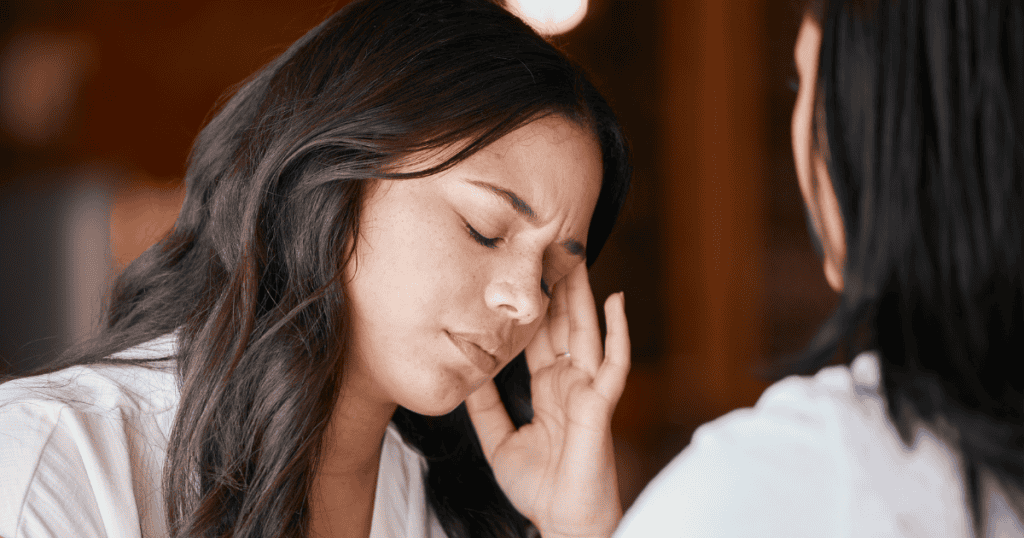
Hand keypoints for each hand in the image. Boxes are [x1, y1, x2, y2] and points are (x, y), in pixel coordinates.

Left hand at [465, 263, 629, 537]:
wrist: (562, 522)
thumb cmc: (538, 486)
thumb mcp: (498, 440)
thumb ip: (484, 405)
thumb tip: (466, 369)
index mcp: (547, 387)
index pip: (538, 336)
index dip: (531, 304)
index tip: (520, 270)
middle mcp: (568, 381)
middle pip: (561, 323)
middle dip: (557, 286)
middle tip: (548, 245)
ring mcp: (587, 389)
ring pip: (585, 331)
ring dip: (584, 293)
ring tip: (577, 256)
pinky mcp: (601, 404)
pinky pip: (614, 363)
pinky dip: (619, 331)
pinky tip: (617, 301)